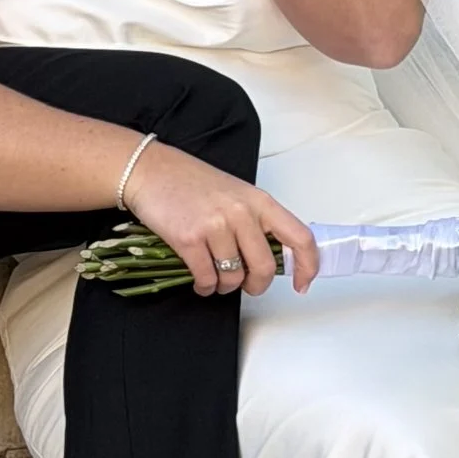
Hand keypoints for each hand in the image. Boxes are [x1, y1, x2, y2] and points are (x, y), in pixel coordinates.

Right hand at [124, 144, 316, 296]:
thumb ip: (257, 221)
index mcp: (259, 201)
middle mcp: (241, 213)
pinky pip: (207, 278)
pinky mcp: (189, 239)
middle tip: (248, 286)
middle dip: (257, 286)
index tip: (303, 283)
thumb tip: (273, 257)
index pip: (300, 237)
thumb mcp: (236, 194)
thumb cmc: (191, 182)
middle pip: (265, 267)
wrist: (150, 171)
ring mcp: (215, 226)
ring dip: (225, 286)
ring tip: (216, 278)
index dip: (308, 265)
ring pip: (234, 277)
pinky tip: (201, 281)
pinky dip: (205, 286)